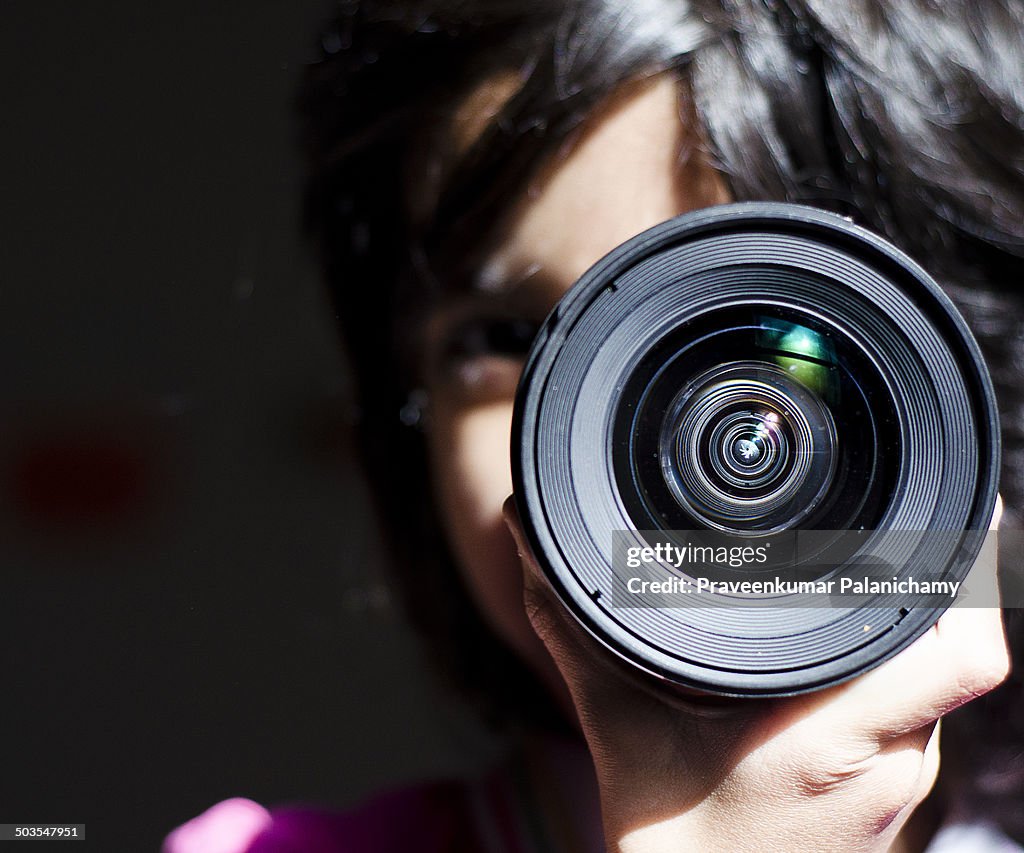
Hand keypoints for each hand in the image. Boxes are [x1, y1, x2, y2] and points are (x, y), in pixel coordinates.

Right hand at [503, 497, 1008, 852]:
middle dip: (937, 576)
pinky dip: (896, 658)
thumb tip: (528, 545)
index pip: (960, 655)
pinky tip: (845, 638)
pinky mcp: (893, 789)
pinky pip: (921, 706)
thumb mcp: (615, 725)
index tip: (962, 512)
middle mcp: (892, 759)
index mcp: (835, 737)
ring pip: (939, 677)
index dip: (974, 575)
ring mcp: (902, 781)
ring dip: (912, 620)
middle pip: (955, 646)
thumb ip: (572, 630)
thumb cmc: (672, 838)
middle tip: (904, 517)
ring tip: (865, 574)